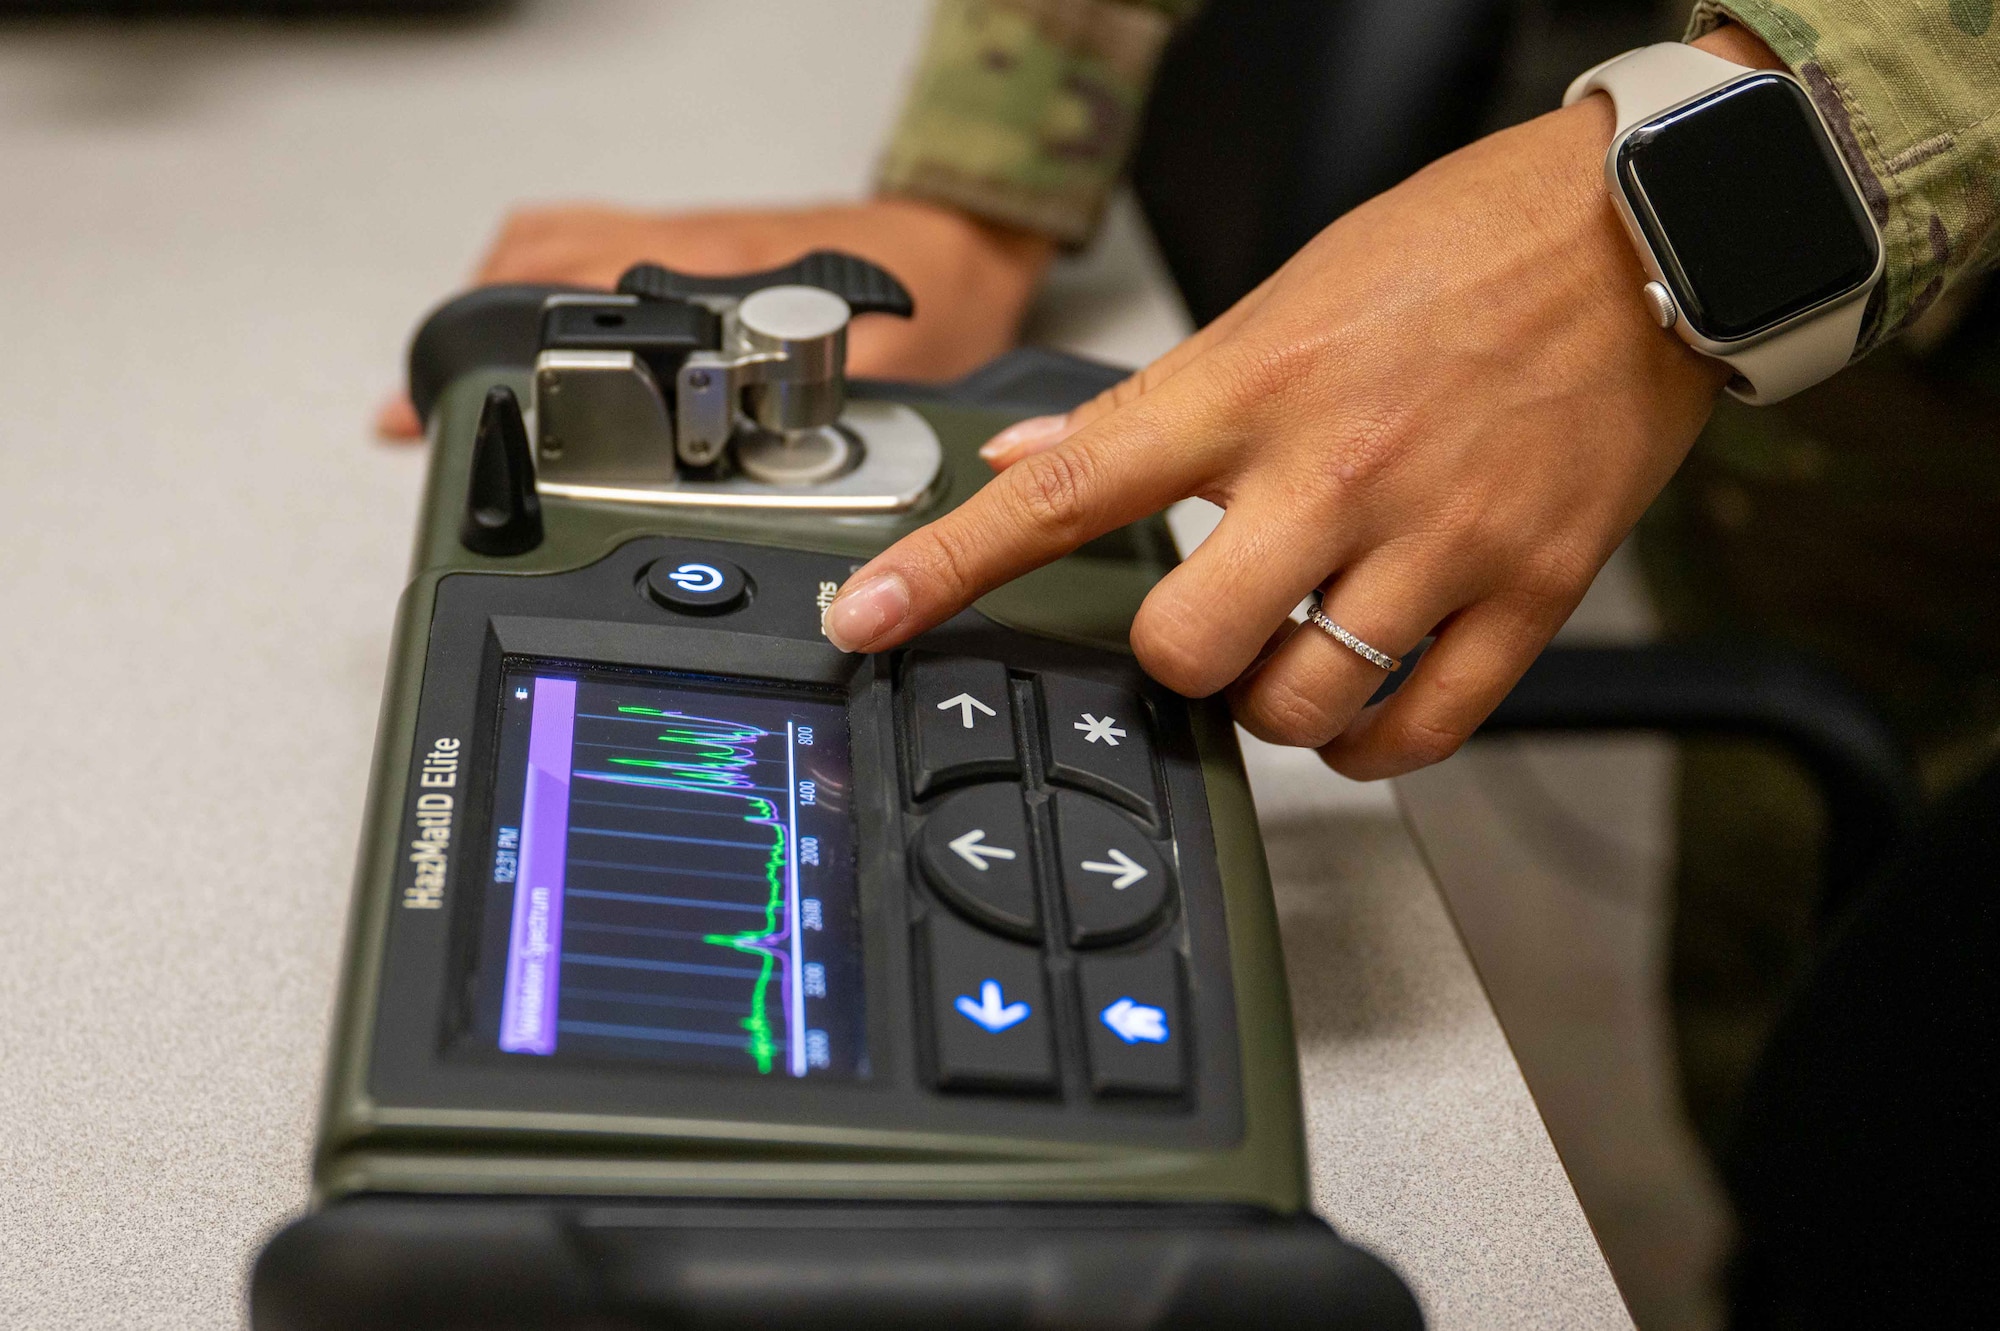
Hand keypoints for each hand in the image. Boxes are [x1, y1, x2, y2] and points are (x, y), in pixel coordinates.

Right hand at [376, 197, 1051, 437]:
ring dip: (504, 301)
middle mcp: (683, 247)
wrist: (964, 245)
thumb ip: (811, 433)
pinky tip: (545, 332)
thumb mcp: (876, 387)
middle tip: (436, 404)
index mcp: (712, 279)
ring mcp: (683, 241)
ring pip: (554, 244)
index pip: (569, 297)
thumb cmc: (931, 307)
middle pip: (533, 259)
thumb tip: (761, 488)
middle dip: (475, 328)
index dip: (502, 362)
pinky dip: (548, 286)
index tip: (431, 409)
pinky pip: (594, 249)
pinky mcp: (697, 248)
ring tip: (479, 376)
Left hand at [821, 35, 1777, 779]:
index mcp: (1248, 388)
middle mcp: (1333, 472)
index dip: (947, 565)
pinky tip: (1358, 713)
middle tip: (1193, 634)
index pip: (1062, 490)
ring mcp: (1438, 540)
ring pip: (1300, 702)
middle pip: (1182, 647)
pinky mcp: (1531, 589)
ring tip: (1285, 659)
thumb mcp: (1280, 297)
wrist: (1649, 231)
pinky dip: (1370, 747)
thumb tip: (1030, 456)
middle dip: (1167, 663)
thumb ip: (1153, 400)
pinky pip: (1424, 730)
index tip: (869, 617)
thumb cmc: (1458, 248)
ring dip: (1268, 706)